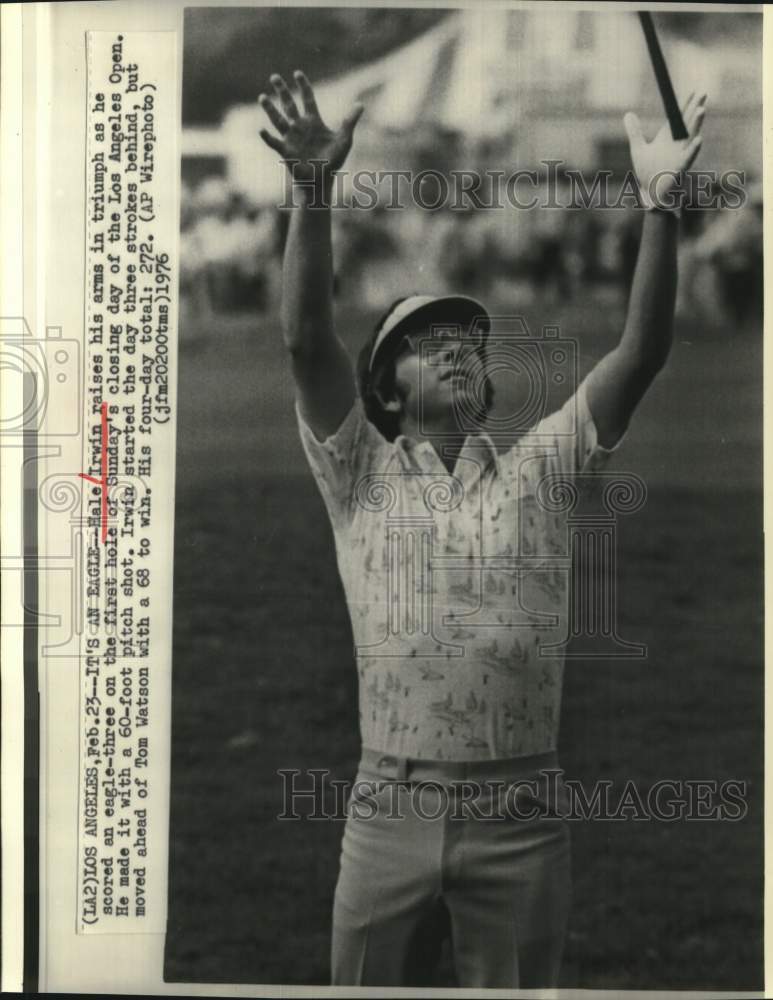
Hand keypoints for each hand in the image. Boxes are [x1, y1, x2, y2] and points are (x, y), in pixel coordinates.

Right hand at [258, 71, 362, 190]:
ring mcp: (291, 138)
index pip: (307, 99)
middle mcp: (300, 127)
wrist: (322, 180)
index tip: (297, 73)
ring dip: (270, 109)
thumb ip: (349, 122)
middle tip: (274, 76)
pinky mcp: (285, 151)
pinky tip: (262, 130)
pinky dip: (267, 137)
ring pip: (278, 120)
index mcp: (313, 122)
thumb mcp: (344, 140)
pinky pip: (274, 142)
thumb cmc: (333, 161)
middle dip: (282, 91)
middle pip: (289, 104)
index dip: (303, 86)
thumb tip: (360, 105)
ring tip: (262, 97)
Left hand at [624, 92, 706, 209]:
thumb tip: (628, 113)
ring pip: (690, 136)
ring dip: (696, 123)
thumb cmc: (647, 171)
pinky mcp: (680, 168)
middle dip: (695, 108)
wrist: (650, 192)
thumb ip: (635, 132)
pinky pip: (688, 157)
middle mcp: (677, 144)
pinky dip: (693, 149)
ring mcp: (680, 155)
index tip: (692, 91)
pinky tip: (698, 139)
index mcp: (668, 137)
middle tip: (703, 94)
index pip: (678, 117)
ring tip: (701, 109)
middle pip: (687, 122)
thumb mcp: (638, 149)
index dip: (684, 105)